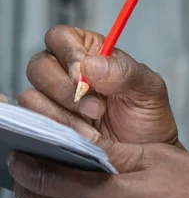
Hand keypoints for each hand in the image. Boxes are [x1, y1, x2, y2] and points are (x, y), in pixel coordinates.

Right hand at [20, 25, 178, 146]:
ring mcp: (51, 103)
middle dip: (65, 89)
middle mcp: (65, 75)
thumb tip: (90, 64)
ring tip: (93, 129)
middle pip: (39, 66)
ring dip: (62, 114)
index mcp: (90, 54)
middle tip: (96, 108)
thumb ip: (124, 72)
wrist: (144, 160)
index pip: (60, 37)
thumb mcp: (148, 90)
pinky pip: (31, 125)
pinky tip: (79, 139)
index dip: (68, 53)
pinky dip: (53, 132)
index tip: (82, 74)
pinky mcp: (43, 130)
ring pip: (31, 97)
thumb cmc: (146, 120)